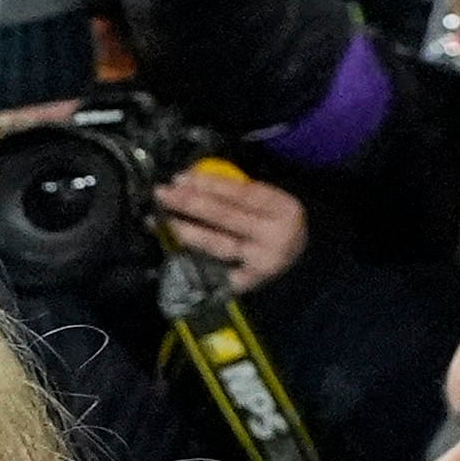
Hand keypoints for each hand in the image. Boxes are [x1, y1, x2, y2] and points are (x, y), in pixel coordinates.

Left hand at [156, 168, 308, 294]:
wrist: (297, 261)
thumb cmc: (273, 226)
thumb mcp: (267, 205)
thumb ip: (235, 195)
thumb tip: (190, 182)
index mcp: (284, 209)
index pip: (242, 193)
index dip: (210, 184)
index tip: (182, 178)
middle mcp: (275, 236)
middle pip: (226, 216)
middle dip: (191, 203)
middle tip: (162, 193)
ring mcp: (261, 262)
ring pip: (217, 244)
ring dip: (186, 230)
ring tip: (162, 218)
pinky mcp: (247, 283)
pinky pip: (213, 269)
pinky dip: (190, 257)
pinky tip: (171, 246)